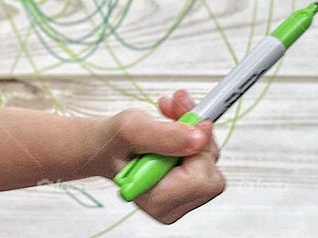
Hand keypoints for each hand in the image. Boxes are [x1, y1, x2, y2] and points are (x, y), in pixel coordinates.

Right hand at [93, 89, 224, 225]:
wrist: (106, 146)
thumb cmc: (112, 143)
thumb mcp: (131, 129)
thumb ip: (165, 135)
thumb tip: (200, 138)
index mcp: (157, 200)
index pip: (200, 180)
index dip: (198, 147)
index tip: (185, 119)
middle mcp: (172, 206)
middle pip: (211, 175)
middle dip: (197, 136)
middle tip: (176, 112)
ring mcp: (181, 199)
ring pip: (210, 164)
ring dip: (194, 131)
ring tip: (170, 115)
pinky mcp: (187, 186)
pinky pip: (205, 160)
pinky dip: (193, 136)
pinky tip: (175, 126)